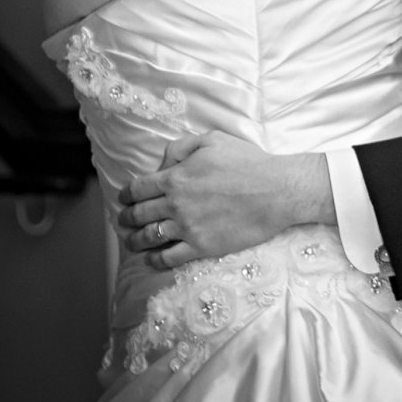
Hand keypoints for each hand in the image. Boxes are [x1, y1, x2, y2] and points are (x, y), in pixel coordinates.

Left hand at [116, 132, 329, 270]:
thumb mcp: (214, 140)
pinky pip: (168, 258)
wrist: (278, 191)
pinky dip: (154, 260)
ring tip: (133, 241)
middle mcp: (175, 204)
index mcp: (175, 178)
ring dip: (135, 240)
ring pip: (147, 238)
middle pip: (137, 215)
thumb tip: (162, 163)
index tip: (124, 199)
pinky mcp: (201, 246)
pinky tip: (152, 258)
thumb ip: (182, 147)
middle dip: (126, 218)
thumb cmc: (249, 163)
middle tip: (124, 221)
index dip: (126, 195)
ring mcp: (187, 227)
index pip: (137, 189)